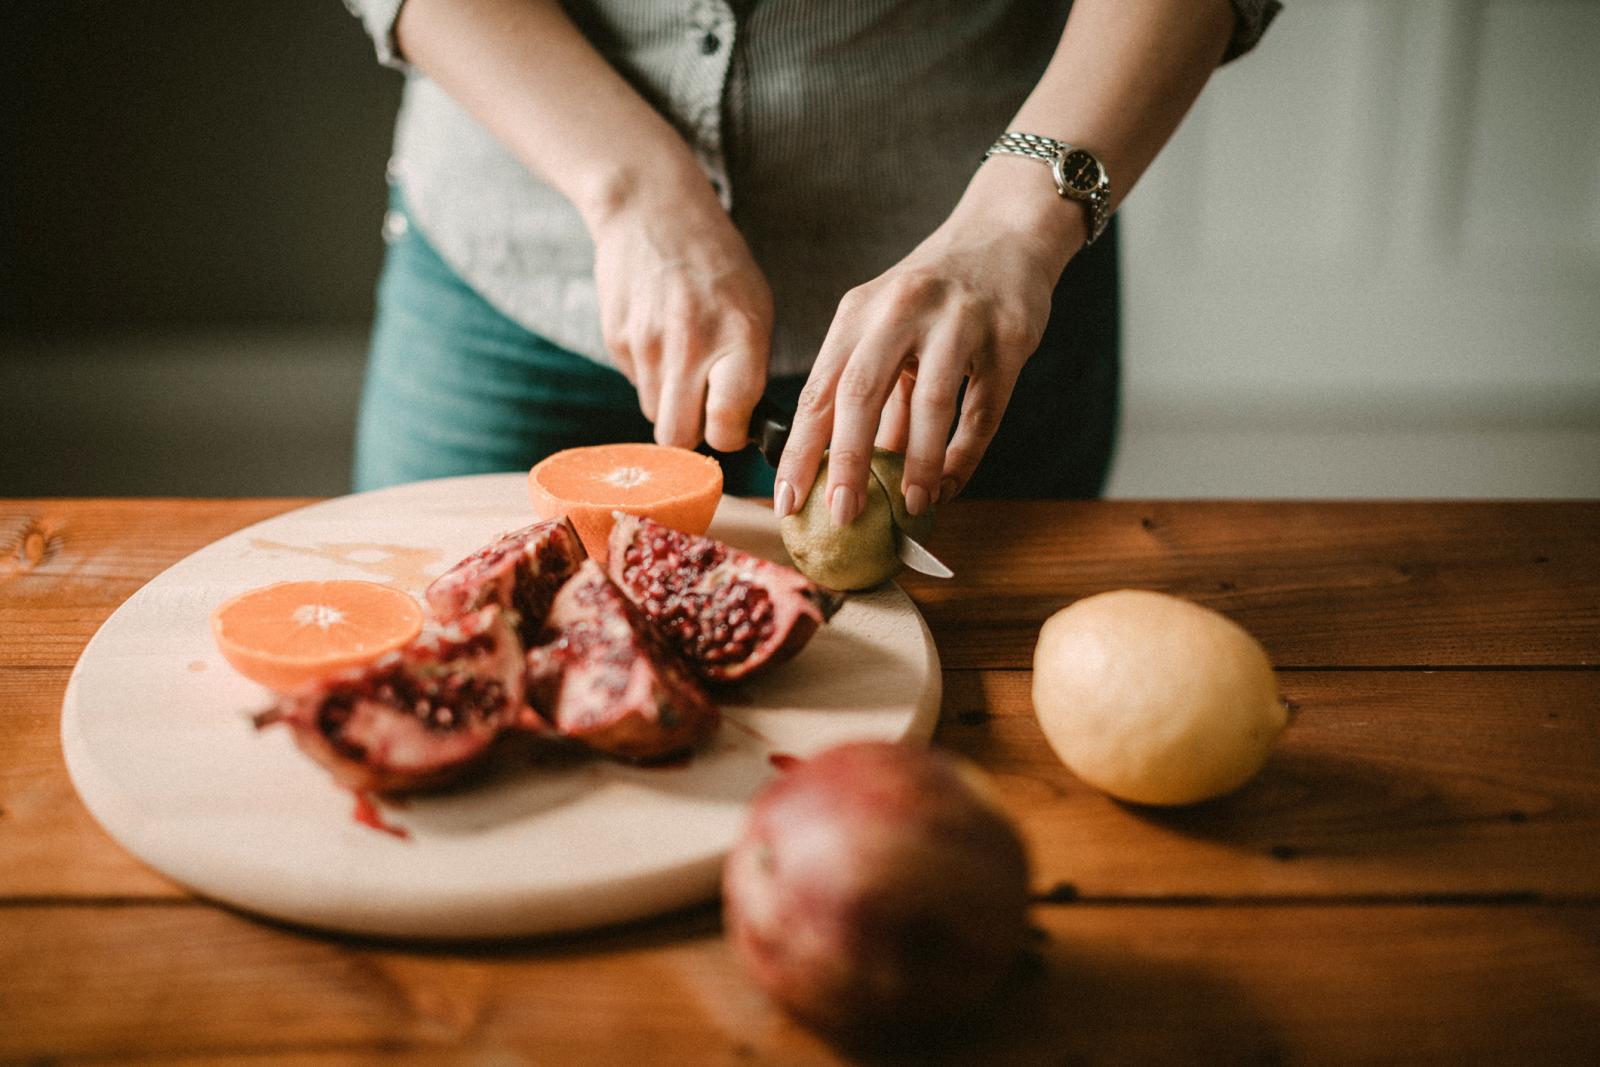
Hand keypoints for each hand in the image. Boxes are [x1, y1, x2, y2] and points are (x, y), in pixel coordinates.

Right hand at [590, 187, 773, 451]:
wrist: (652, 209)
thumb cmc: (716, 264)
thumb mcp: (755, 308)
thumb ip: (749, 368)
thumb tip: (740, 425)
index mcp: (738, 338)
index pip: (724, 428)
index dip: (728, 435)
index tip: (732, 422)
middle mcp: (690, 345)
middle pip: (679, 437)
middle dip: (693, 431)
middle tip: (704, 404)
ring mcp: (646, 343)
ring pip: (655, 414)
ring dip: (671, 401)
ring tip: (683, 359)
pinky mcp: (615, 339)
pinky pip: (636, 384)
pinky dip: (650, 373)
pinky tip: (659, 335)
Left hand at [774, 170, 1078, 522]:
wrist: (1004, 233)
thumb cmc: (933, 295)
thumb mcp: (887, 328)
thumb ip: (869, 393)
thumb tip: (846, 473)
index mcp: (858, 312)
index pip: (818, 391)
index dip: (799, 451)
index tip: (785, 500)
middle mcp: (900, 310)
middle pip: (860, 393)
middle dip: (847, 462)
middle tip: (841, 515)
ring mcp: (956, 321)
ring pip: (929, 402)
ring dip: (917, 463)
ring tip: (910, 507)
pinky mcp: (1005, 337)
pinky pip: (982, 408)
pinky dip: (965, 454)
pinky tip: (951, 484)